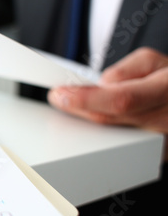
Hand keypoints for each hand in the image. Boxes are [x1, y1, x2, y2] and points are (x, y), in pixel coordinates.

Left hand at [48, 48, 167, 134]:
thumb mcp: (153, 61)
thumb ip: (125, 69)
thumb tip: (102, 84)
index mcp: (166, 90)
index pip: (121, 99)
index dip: (87, 99)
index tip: (61, 94)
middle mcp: (165, 120)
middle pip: (110, 120)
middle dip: (77, 108)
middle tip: (58, 97)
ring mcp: (162, 141)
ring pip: (111, 136)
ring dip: (88, 122)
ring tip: (74, 105)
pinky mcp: (157, 154)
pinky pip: (121, 146)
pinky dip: (102, 133)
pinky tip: (92, 119)